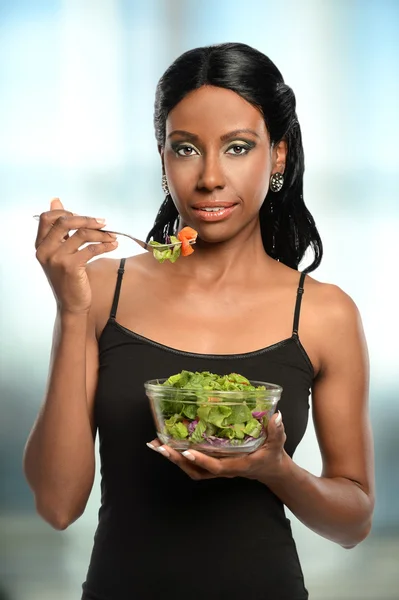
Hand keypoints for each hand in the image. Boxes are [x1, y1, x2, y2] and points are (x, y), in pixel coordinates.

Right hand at [35, 198, 117, 313]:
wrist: (72, 304)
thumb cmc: (68, 278)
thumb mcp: (60, 251)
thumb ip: (59, 229)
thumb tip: (56, 200)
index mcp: (41, 245)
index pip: (47, 217)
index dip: (66, 212)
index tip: (83, 217)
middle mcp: (45, 250)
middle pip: (65, 222)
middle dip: (87, 219)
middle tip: (103, 222)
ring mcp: (57, 259)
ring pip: (81, 234)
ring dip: (101, 233)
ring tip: (112, 236)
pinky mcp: (71, 267)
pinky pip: (91, 249)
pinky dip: (105, 245)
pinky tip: (113, 246)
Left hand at [147, 411, 285, 482]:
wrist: (272, 470)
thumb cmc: (273, 456)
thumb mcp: (278, 442)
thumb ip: (276, 430)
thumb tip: (276, 416)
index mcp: (238, 465)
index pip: (216, 466)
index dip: (201, 459)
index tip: (186, 450)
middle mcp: (224, 469)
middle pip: (196, 470)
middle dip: (177, 459)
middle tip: (160, 446)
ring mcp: (217, 469)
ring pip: (191, 469)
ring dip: (173, 459)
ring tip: (156, 445)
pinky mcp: (213, 464)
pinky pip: (193, 465)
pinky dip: (179, 457)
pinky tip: (168, 445)